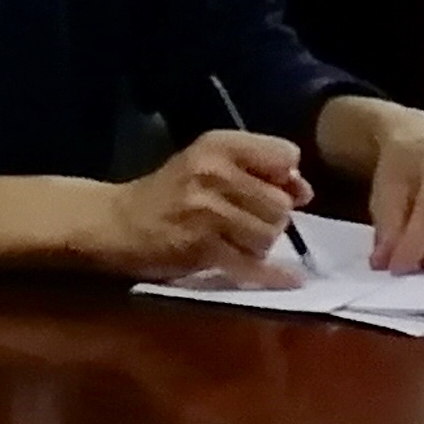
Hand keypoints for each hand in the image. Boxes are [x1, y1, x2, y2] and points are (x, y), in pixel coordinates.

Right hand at [99, 130, 305, 281]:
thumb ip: (258, 168)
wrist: (118, 222)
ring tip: (237, 240)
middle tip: (250, 221)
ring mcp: (208, 212)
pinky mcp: (202, 249)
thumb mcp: (208, 162)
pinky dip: (274, 276)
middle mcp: (214, 173)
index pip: (285, 155)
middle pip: (281, 202)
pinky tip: (290, 279)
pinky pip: (253, 265)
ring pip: (269, 235)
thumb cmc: (168, 191)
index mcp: (218, 144)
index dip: (285, 177)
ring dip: (261, 244)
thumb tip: (305, 191)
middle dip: (273, 217)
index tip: (274, 189)